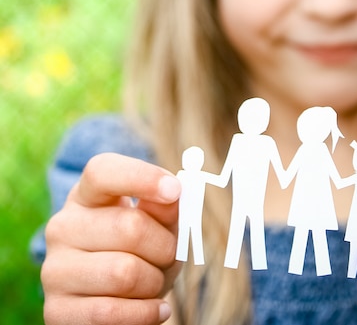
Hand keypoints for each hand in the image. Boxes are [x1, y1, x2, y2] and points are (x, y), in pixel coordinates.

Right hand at [41, 153, 181, 324]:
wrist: (118, 299)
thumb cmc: (144, 251)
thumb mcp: (160, 225)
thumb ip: (166, 207)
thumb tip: (173, 193)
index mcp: (87, 196)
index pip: (103, 172)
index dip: (142, 177)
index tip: (175, 190)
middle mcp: (63, 227)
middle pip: (130, 227)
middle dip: (165, 248)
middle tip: (168, 256)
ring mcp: (54, 269)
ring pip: (125, 273)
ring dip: (155, 282)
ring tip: (153, 282)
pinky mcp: (57, 310)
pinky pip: (112, 312)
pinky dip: (146, 313)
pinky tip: (155, 309)